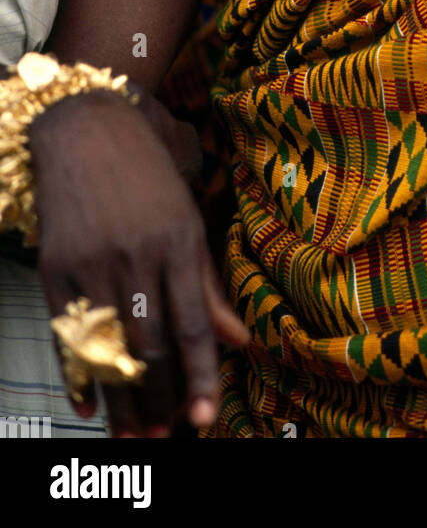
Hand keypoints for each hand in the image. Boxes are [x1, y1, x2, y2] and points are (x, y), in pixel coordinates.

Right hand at [31, 90, 248, 436]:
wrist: (88, 123)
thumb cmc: (149, 166)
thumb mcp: (189, 215)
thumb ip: (208, 282)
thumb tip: (237, 338)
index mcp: (178, 239)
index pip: (192, 324)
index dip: (201, 376)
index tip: (206, 417)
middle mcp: (136, 255)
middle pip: (150, 345)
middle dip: (160, 398)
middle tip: (166, 436)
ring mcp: (92, 262)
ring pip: (109, 347)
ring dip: (123, 399)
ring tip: (135, 434)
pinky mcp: (56, 266)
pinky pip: (67, 332)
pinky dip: (78, 373)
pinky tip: (90, 403)